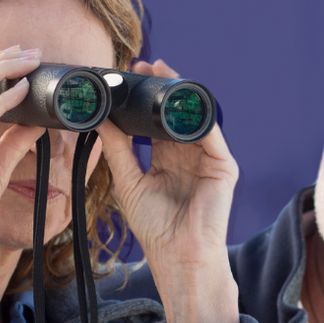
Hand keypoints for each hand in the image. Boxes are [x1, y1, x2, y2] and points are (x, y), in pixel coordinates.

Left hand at [94, 58, 240, 322]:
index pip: (155, 122)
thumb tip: (99, 119)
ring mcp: (208, 160)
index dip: (142, 99)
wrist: (178, 257)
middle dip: (160, 87)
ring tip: (160, 71)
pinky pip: (210, 132)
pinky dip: (195, 112)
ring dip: (178, 92)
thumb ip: (118, 149)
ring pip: (193, 117)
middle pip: (175, 113)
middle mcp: (189, 156)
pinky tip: (180, 97)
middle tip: (141, 65)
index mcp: (168, 160)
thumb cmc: (157, 229)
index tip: (126, 77)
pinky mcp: (223, 166)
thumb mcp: (129, 182)